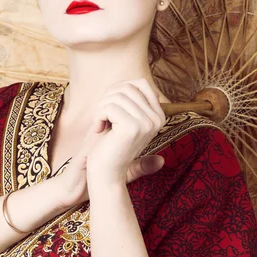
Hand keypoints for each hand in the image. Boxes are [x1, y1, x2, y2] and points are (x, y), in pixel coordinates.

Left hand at [57, 78, 166, 207]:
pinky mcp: (132, 128)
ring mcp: (146, 123)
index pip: (141, 84)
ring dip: (101, 108)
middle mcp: (157, 119)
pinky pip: (108, 107)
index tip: (110, 106)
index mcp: (159, 115)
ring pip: (116, 96)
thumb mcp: (126, 119)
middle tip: (101, 116)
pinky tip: (98, 130)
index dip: (119, 89)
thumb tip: (140, 84)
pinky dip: (97, 116)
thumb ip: (134, 101)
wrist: (105, 173)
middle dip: (108, 98)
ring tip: (100, 124)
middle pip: (127, 87)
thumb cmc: (111, 144)